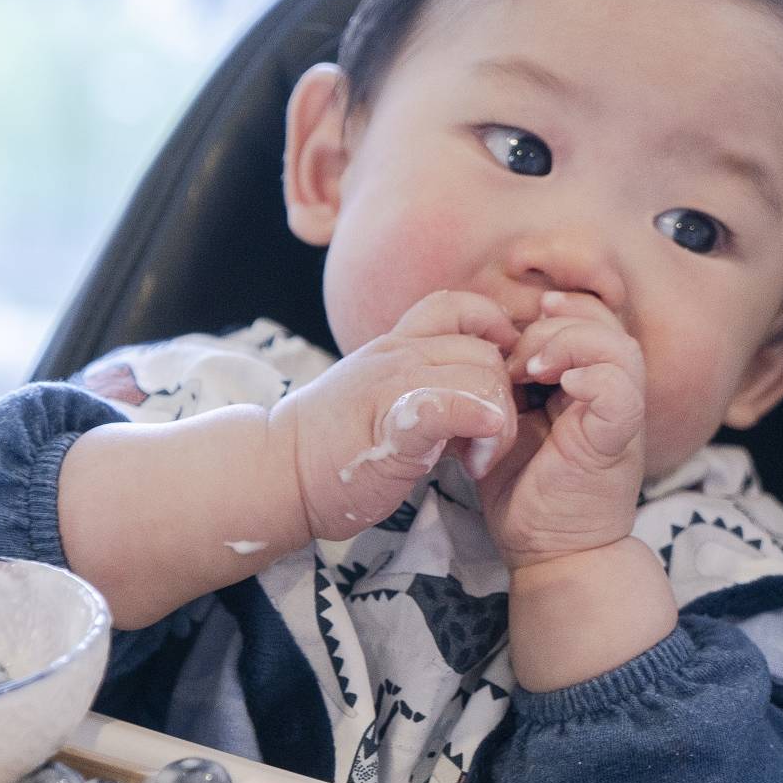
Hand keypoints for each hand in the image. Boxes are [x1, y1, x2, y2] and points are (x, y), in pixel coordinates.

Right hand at [268, 291, 519, 540]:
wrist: (277, 473)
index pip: (461, 309)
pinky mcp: (394, 426)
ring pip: (480, 376)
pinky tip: (477, 454)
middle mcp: (397, 355)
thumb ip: (422, 384)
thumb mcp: (380, 398)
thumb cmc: (332, 445)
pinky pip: (447, 403)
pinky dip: (476, 419)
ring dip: (498, 424)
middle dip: (505, 395)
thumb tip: (472, 392)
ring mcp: (393, 385)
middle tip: (490, 442)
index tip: (504, 375)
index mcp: (396, 346)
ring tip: (477, 461)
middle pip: (484, 351)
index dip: (496, 332)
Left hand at [477, 290, 646, 570]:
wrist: (547, 552)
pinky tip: (559, 388)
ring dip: (569, 344)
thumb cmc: (521, 488)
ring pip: (619, 347)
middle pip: (604, 319)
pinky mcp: (617, 442)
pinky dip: (591, 378)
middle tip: (514, 360)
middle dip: (552, 324)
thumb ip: (498, 381)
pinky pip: (621, 391)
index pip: (587, 316)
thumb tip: (476, 339)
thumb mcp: (501, 421)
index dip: (556, 307)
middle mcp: (609, 392)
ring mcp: (618, 417)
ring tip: (530, 371)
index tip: (510, 325)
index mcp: (584, 382)